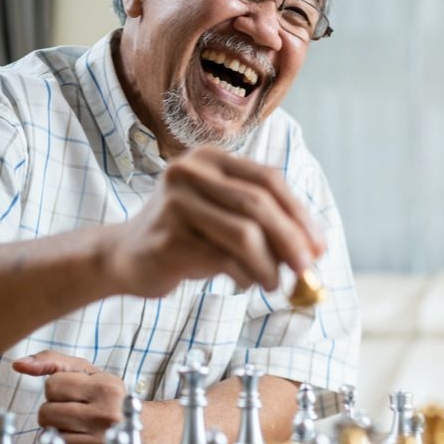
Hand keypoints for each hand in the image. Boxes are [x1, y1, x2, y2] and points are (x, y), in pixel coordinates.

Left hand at [13, 350, 125, 443]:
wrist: (148, 432)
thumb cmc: (111, 399)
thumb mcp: (90, 373)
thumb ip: (53, 362)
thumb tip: (18, 364)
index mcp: (107, 389)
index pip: (52, 386)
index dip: (59, 390)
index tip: (77, 394)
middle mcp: (107, 417)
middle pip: (46, 413)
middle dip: (55, 412)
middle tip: (77, 413)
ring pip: (48, 438)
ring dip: (58, 434)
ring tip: (79, 429)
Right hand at [105, 146, 324, 297]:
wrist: (124, 256)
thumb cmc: (187, 237)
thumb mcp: (224, 218)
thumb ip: (263, 223)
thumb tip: (313, 250)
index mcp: (210, 159)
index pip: (268, 179)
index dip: (299, 214)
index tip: (319, 246)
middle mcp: (190, 173)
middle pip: (259, 204)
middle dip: (291, 241)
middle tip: (308, 271)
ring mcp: (174, 203)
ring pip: (244, 234)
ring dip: (269, 266)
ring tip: (274, 285)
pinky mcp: (167, 238)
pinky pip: (222, 260)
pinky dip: (243, 276)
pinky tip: (242, 283)